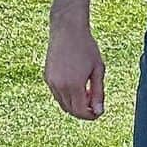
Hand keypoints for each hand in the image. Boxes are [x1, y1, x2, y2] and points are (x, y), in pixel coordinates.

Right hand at [45, 0, 104, 119]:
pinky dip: (67, 96)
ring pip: (63, 103)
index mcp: (74, 85)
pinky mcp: (47, 77)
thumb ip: (98, 93)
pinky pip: (57, 94)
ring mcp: (51, 82)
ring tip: (87, 91)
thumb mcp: (98, 70)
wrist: (67, 29)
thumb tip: (99, 111)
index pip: (80, 111)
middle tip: (95, 104)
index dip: (90, 116)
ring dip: (75, 104)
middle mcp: (59, 86)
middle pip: (71, 110)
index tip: (99, 112)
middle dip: (83, 111)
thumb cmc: (86, 47)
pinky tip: (77, 85)